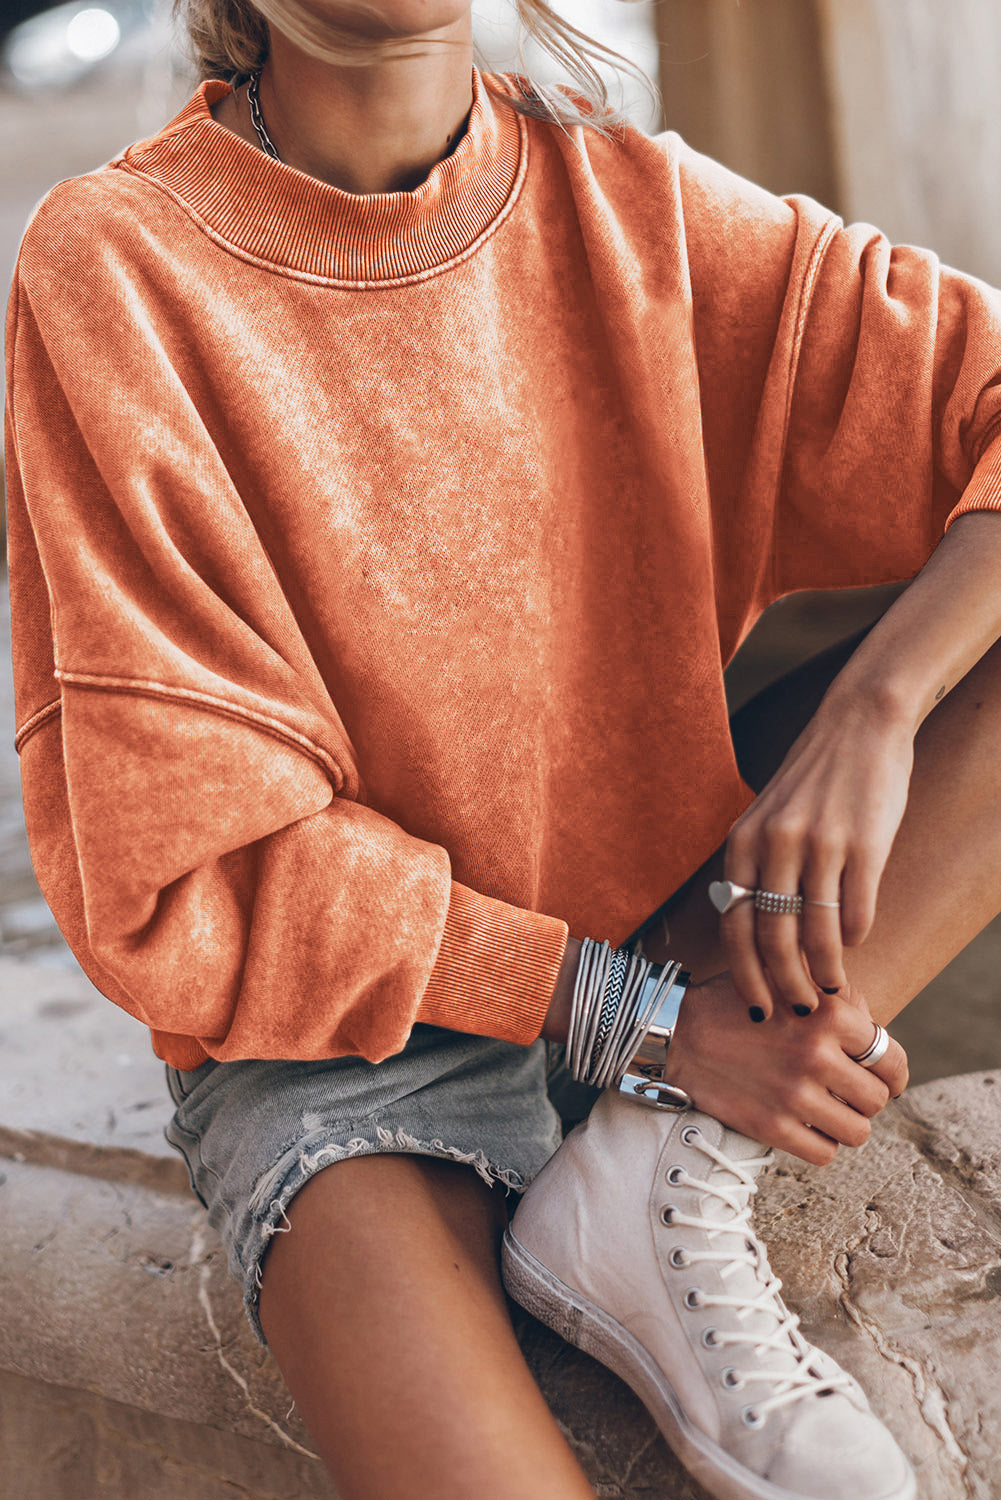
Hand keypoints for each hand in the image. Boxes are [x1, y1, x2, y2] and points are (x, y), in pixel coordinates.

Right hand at [662, 972, 908, 1165]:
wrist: (677, 1033)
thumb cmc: (737, 1004)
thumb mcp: (788, 981)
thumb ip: (837, 998)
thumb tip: (876, 1030)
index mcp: (828, 1015)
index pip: (891, 1059)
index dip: (893, 1073)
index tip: (885, 1080)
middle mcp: (816, 1055)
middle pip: (877, 1099)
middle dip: (865, 1098)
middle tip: (846, 1093)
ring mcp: (795, 1095)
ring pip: (857, 1132)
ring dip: (847, 1124)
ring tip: (828, 1111)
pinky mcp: (771, 1127)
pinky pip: (825, 1154)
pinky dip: (821, 1145)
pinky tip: (806, 1127)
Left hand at [722, 693, 913, 1015]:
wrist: (858, 725)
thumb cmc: (812, 781)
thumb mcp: (766, 818)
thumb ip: (757, 869)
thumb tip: (757, 936)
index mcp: (743, 842)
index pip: (734, 925)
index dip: (745, 974)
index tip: (757, 1006)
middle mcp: (774, 844)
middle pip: (773, 939)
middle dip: (785, 986)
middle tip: (800, 1010)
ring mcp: (820, 844)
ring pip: (817, 934)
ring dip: (826, 971)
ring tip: (833, 989)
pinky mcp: (864, 844)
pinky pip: (856, 911)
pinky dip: (855, 936)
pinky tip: (856, 942)